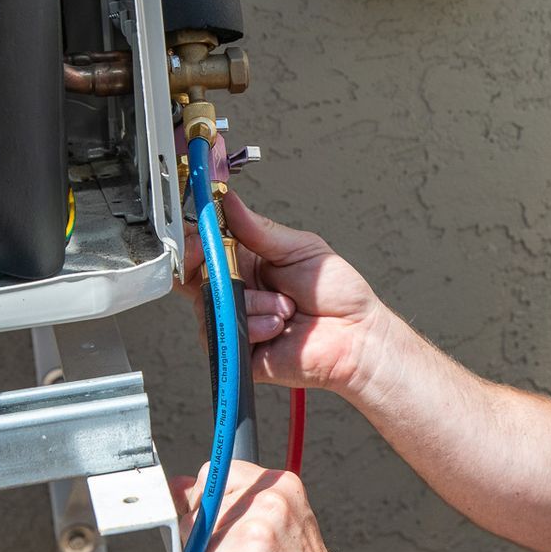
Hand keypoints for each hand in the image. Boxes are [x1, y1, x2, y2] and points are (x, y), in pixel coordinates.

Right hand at [183, 192, 389, 395]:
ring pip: (213, 305)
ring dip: (253, 303)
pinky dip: (255, 327)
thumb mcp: (301, 249)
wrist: (356, 336)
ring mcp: (236, 319)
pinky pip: (226, 334)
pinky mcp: (239, 349)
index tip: (201, 236)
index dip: (194, 240)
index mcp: (248, 260)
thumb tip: (229, 202)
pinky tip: (278, 326)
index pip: (205, 246)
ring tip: (286, 306)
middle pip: (194, 278)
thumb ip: (260, 230)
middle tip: (242, 273)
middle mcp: (238, 290)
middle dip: (215, 272)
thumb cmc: (338, 294)